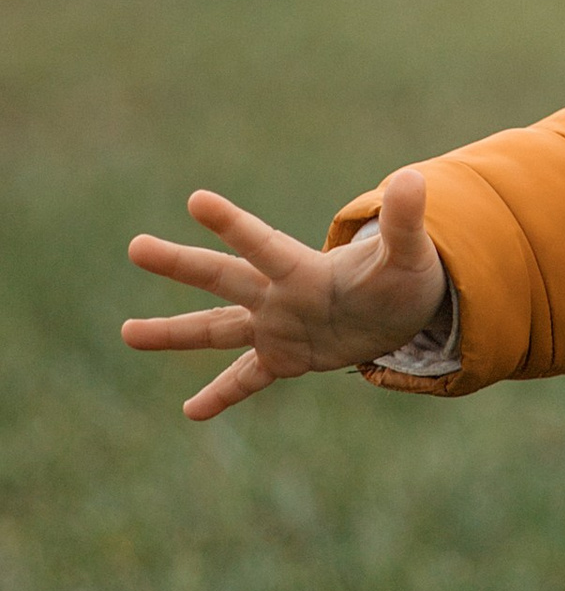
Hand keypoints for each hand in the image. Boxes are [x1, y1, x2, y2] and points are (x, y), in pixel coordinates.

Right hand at [122, 167, 447, 422]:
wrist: (400, 308)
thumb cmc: (402, 273)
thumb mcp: (410, 252)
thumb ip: (404, 221)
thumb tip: (413, 179)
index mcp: (303, 268)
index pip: (263, 245)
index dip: (234, 225)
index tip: (196, 200)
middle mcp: (278, 294)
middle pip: (223, 277)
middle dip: (181, 263)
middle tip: (136, 246)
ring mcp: (275, 325)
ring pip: (216, 328)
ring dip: (173, 332)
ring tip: (127, 334)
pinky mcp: (284, 357)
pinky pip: (246, 378)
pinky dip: (221, 394)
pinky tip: (191, 412)